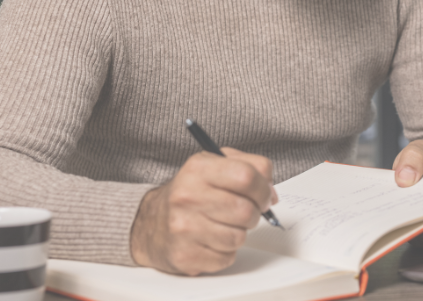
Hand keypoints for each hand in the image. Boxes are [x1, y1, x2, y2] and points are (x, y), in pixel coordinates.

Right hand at [130, 148, 276, 275]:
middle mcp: (187, 197)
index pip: (246, 176)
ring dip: (239, 234)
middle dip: (254, 214)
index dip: (263, 189)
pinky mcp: (185, 255)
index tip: (263, 196)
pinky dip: (225, 251)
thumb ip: (250, 167)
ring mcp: (184, 228)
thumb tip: (270, 193)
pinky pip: (226, 257)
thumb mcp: (216, 165)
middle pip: (246, 211)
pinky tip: (211, 240)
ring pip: (238, 237)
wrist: (152, 222)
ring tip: (224, 225)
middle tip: (245, 212)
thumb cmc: (192, 192)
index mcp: (198, 169)